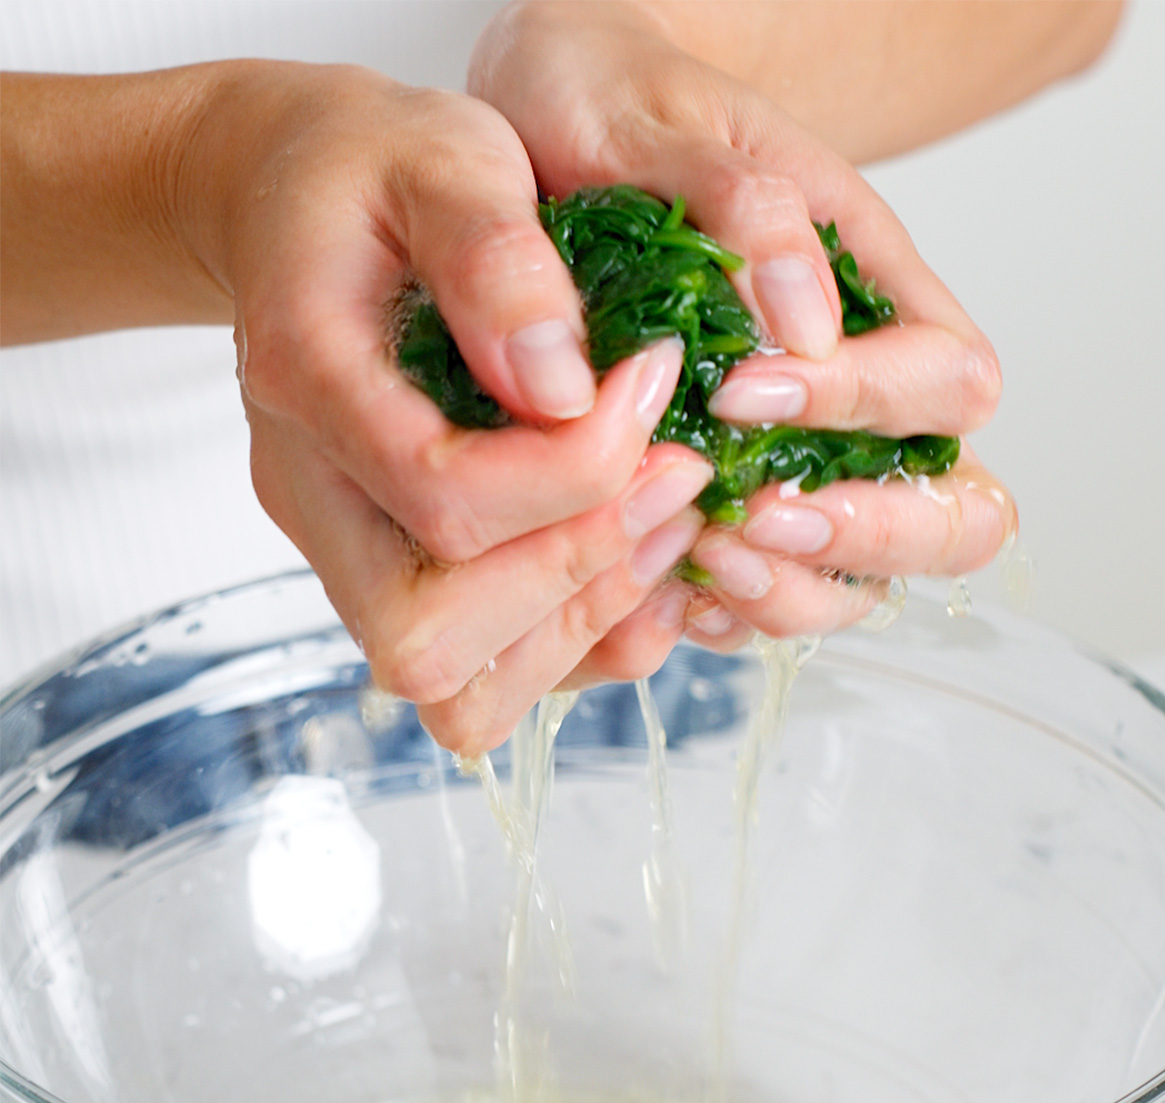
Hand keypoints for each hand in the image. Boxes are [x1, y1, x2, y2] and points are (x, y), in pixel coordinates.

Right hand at [177, 62, 719, 751]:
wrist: (290, 201)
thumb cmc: (369, 170)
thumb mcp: (439, 157)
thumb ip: (492, 257)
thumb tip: (566, 389)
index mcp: (308, 384)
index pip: (442, 496)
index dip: (576, 471)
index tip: (655, 385)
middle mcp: (314, 496)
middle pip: (430, 640)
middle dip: (580, 575)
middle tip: (678, 479)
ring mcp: (349, 547)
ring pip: (457, 688)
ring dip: (584, 627)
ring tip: (671, 524)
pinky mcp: (394, 566)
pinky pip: (486, 674)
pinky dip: (580, 643)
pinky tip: (642, 563)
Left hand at [470, 3, 1013, 672]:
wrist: (546, 137)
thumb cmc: (618, 112)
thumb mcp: (671, 127)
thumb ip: (750, 207)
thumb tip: (809, 320)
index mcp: (874, 297)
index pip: (947, 385)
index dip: (866, 406)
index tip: (745, 392)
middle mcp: (857, 401)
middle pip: (949, 513)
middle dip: (864, 535)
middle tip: (750, 518)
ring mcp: (799, 467)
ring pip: (857, 578)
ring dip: (790, 590)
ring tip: (699, 561)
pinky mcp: (728, 509)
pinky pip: (763, 593)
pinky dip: (725, 612)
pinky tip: (665, 589)